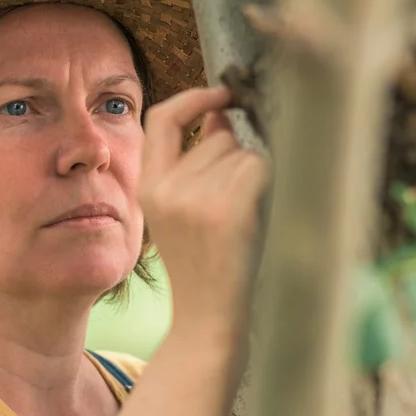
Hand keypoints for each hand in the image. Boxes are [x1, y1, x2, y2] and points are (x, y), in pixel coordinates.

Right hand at [139, 86, 268, 342]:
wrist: (207, 320)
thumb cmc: (206, 266)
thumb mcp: (181, 213)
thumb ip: (194, 164)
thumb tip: (222, 116)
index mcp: (148, 187)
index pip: (162, 118)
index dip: (194, 98)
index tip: (222, 94)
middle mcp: (166, 187)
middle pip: (218, 137)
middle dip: (236, 158)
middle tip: (235, 206)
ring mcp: (195, 198)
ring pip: (242, 152)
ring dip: (253, 177)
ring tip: (242, 219)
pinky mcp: (226, 209)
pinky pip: (259, 168)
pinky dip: (267, 186)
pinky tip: (256, 217)